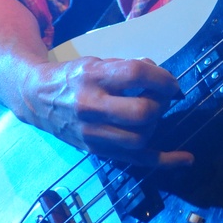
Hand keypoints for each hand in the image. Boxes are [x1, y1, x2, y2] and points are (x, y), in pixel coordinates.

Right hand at [21, 54, 194, 168]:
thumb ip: (128, 67)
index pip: (136, 75)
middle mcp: (91, 107)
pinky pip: (135, 160)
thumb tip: (160, 77)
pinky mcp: (96, 151)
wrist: (37, 99)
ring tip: (153, 114)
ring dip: (156, 125)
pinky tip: (185, 159)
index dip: (162, 78)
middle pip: (141, 112)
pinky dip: (164, 161)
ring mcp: (93, 133)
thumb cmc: (73, 77)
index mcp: (92, 77)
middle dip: (160, 104)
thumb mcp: (97, 61)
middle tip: (161, 98)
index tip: (171, 82)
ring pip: (139, 139)